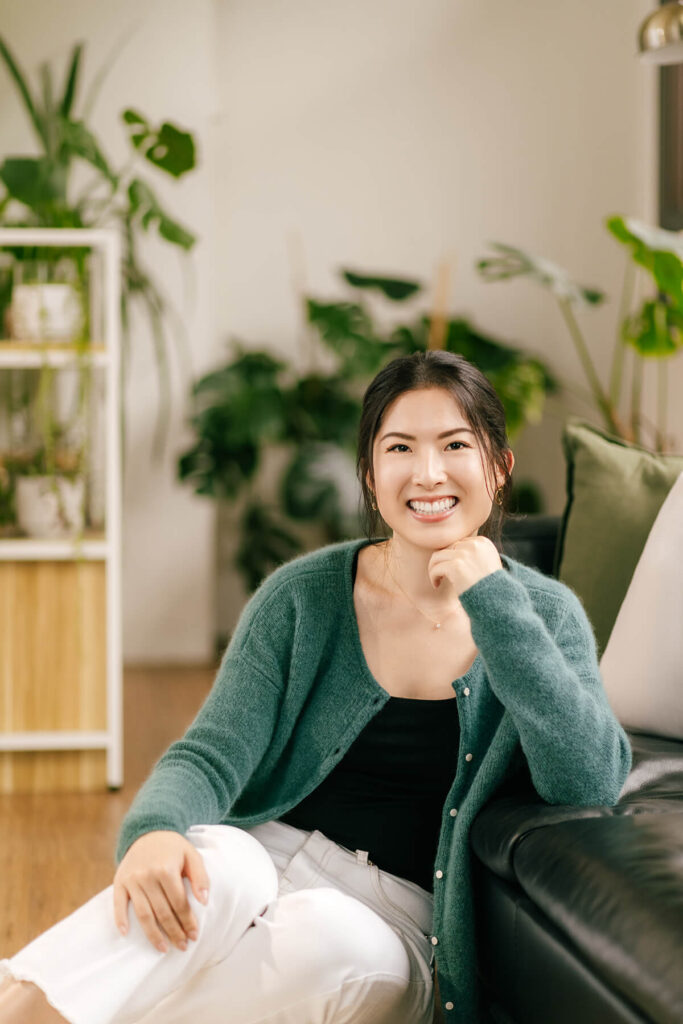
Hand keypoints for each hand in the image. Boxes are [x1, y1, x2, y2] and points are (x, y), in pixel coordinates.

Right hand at [113, 830, 209, 953]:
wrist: (148, 830)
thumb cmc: (173, 847)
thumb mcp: (191, 854)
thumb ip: (200, 876)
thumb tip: (204, 902)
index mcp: (166, 869)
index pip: (179, 903)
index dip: (187, 921)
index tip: (194, 936)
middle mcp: (147, 875)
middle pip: (162, 912)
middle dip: (174, 932)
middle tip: (182, 946)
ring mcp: (132, 880)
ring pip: (143, 914)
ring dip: (153, 934)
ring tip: (163, 948)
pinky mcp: (119, 881)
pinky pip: (118, 904)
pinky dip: (120, 920)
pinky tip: (126, 935)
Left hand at [428, 536, 502, 596]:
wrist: (495, 601)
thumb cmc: (489, 587)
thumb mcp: (487, 564)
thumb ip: (473, 554)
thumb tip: (452, 549)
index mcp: (483, 543)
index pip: (459, 544)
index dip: (453, 557)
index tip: (452, 570)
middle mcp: (475, 545)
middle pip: (448, 548)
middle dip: (443, 562)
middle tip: (441, 576)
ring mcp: (465, 555)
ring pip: (438, 556)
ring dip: (434, 568)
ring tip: (437, 579)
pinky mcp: (456, 566)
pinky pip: (436, 568)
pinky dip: (433, 576)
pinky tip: (437, 585)